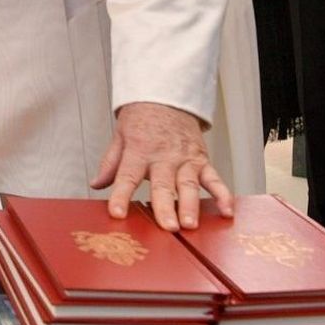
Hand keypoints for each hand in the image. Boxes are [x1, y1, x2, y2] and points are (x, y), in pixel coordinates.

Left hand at [90, 102, 232, 231]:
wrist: (166, 97)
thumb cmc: (142, 119)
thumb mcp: (120, 137)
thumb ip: (110, 163)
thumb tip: (96, 185)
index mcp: (139, 151)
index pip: (127, 176)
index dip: (121, 195)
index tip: (116, 213)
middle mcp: (163, 156)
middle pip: (162, 185)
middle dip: (165, 207)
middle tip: (167, 227)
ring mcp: (185, 159)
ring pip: (188, 184)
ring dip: (190, 205)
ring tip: (190, 225)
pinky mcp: (201, 160)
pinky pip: (214, 179)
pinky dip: (223, 194)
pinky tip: (227, 211)